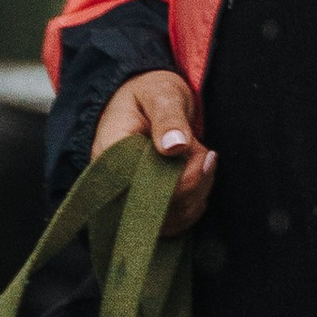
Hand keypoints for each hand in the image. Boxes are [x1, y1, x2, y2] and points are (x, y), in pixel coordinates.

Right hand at [92, 67, 216, 233]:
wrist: (145, 99)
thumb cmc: (151, 92)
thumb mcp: (161, 94)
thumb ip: (168, 118)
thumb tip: (175, 146)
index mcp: (110, 156)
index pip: (146, 186)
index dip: (181, 178)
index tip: (202, 152)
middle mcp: (115, 185)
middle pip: (160, 209)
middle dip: (194, 183)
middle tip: (205, 152)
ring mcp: (129, 199)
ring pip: (171, 220)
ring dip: (198, 193)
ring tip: (202, 159)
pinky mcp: (145, 207)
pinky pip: (174, 224)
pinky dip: (194, 205)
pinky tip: (199, 178)